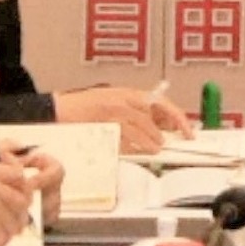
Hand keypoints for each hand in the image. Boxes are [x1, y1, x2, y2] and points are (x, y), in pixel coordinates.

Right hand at [0, 161, 36, 245]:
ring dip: (9, 230)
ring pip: (16, 221)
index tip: (21, 196)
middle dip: (20, 212)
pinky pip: (6, 236)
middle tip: (14, 221)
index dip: (23, 186)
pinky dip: (0, 242)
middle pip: (22, 200)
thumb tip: (19, 180)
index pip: (17, 174)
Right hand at [54, 86, 186, 154]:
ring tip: (154, 149)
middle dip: (163, 133)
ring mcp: (112, 113)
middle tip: (167, 144)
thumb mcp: (114, 102)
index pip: (162, 103)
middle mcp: (122, 100)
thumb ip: (137, 112)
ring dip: (150, 141)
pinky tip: (137, 152)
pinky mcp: (103, 126)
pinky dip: (133, 147)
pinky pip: (124, 140)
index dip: (178, 117)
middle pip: (152, 116)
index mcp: (128, 93)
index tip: (187, 130)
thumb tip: (161, 127)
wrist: (57, 110)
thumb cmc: (84, 107)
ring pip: (140, 128)